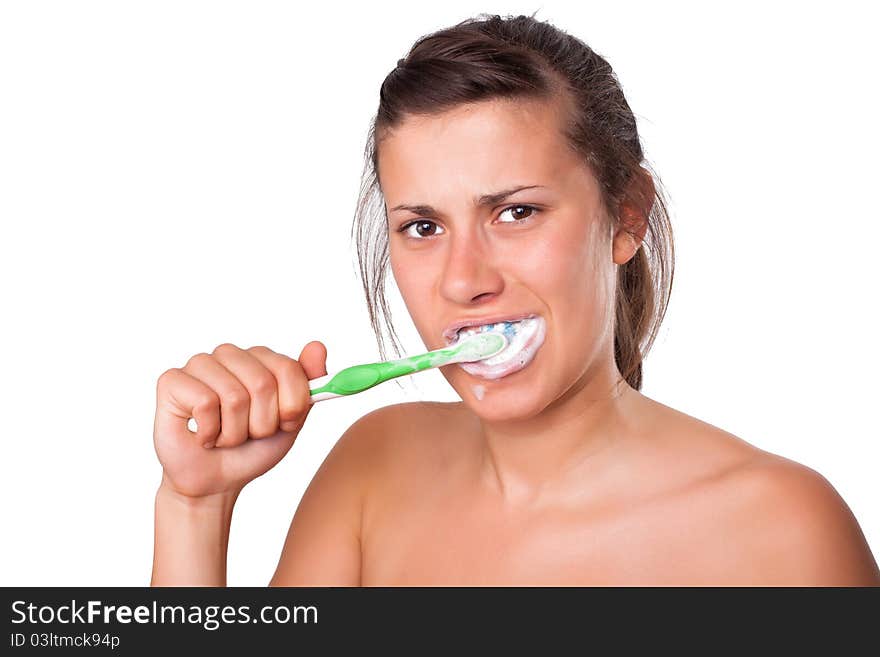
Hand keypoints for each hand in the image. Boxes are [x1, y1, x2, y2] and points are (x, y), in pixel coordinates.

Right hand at [152, 341, 326, 498]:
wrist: (217, 481)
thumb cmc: (253, 447)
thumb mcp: (292, 420)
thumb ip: (309, 384)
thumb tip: (318, 346)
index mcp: (261, 358)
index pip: (289, 369)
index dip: (291, 407)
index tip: (284, 424)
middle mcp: (230, 354)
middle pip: (262, 383)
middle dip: (262, 423)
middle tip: (249, 433)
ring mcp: (200, 364)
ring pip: (234, 396)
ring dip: (235, 432)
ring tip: (225, 436)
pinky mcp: (172, 380)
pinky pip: (204, 404)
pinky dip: (210, 433)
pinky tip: (203, 436)